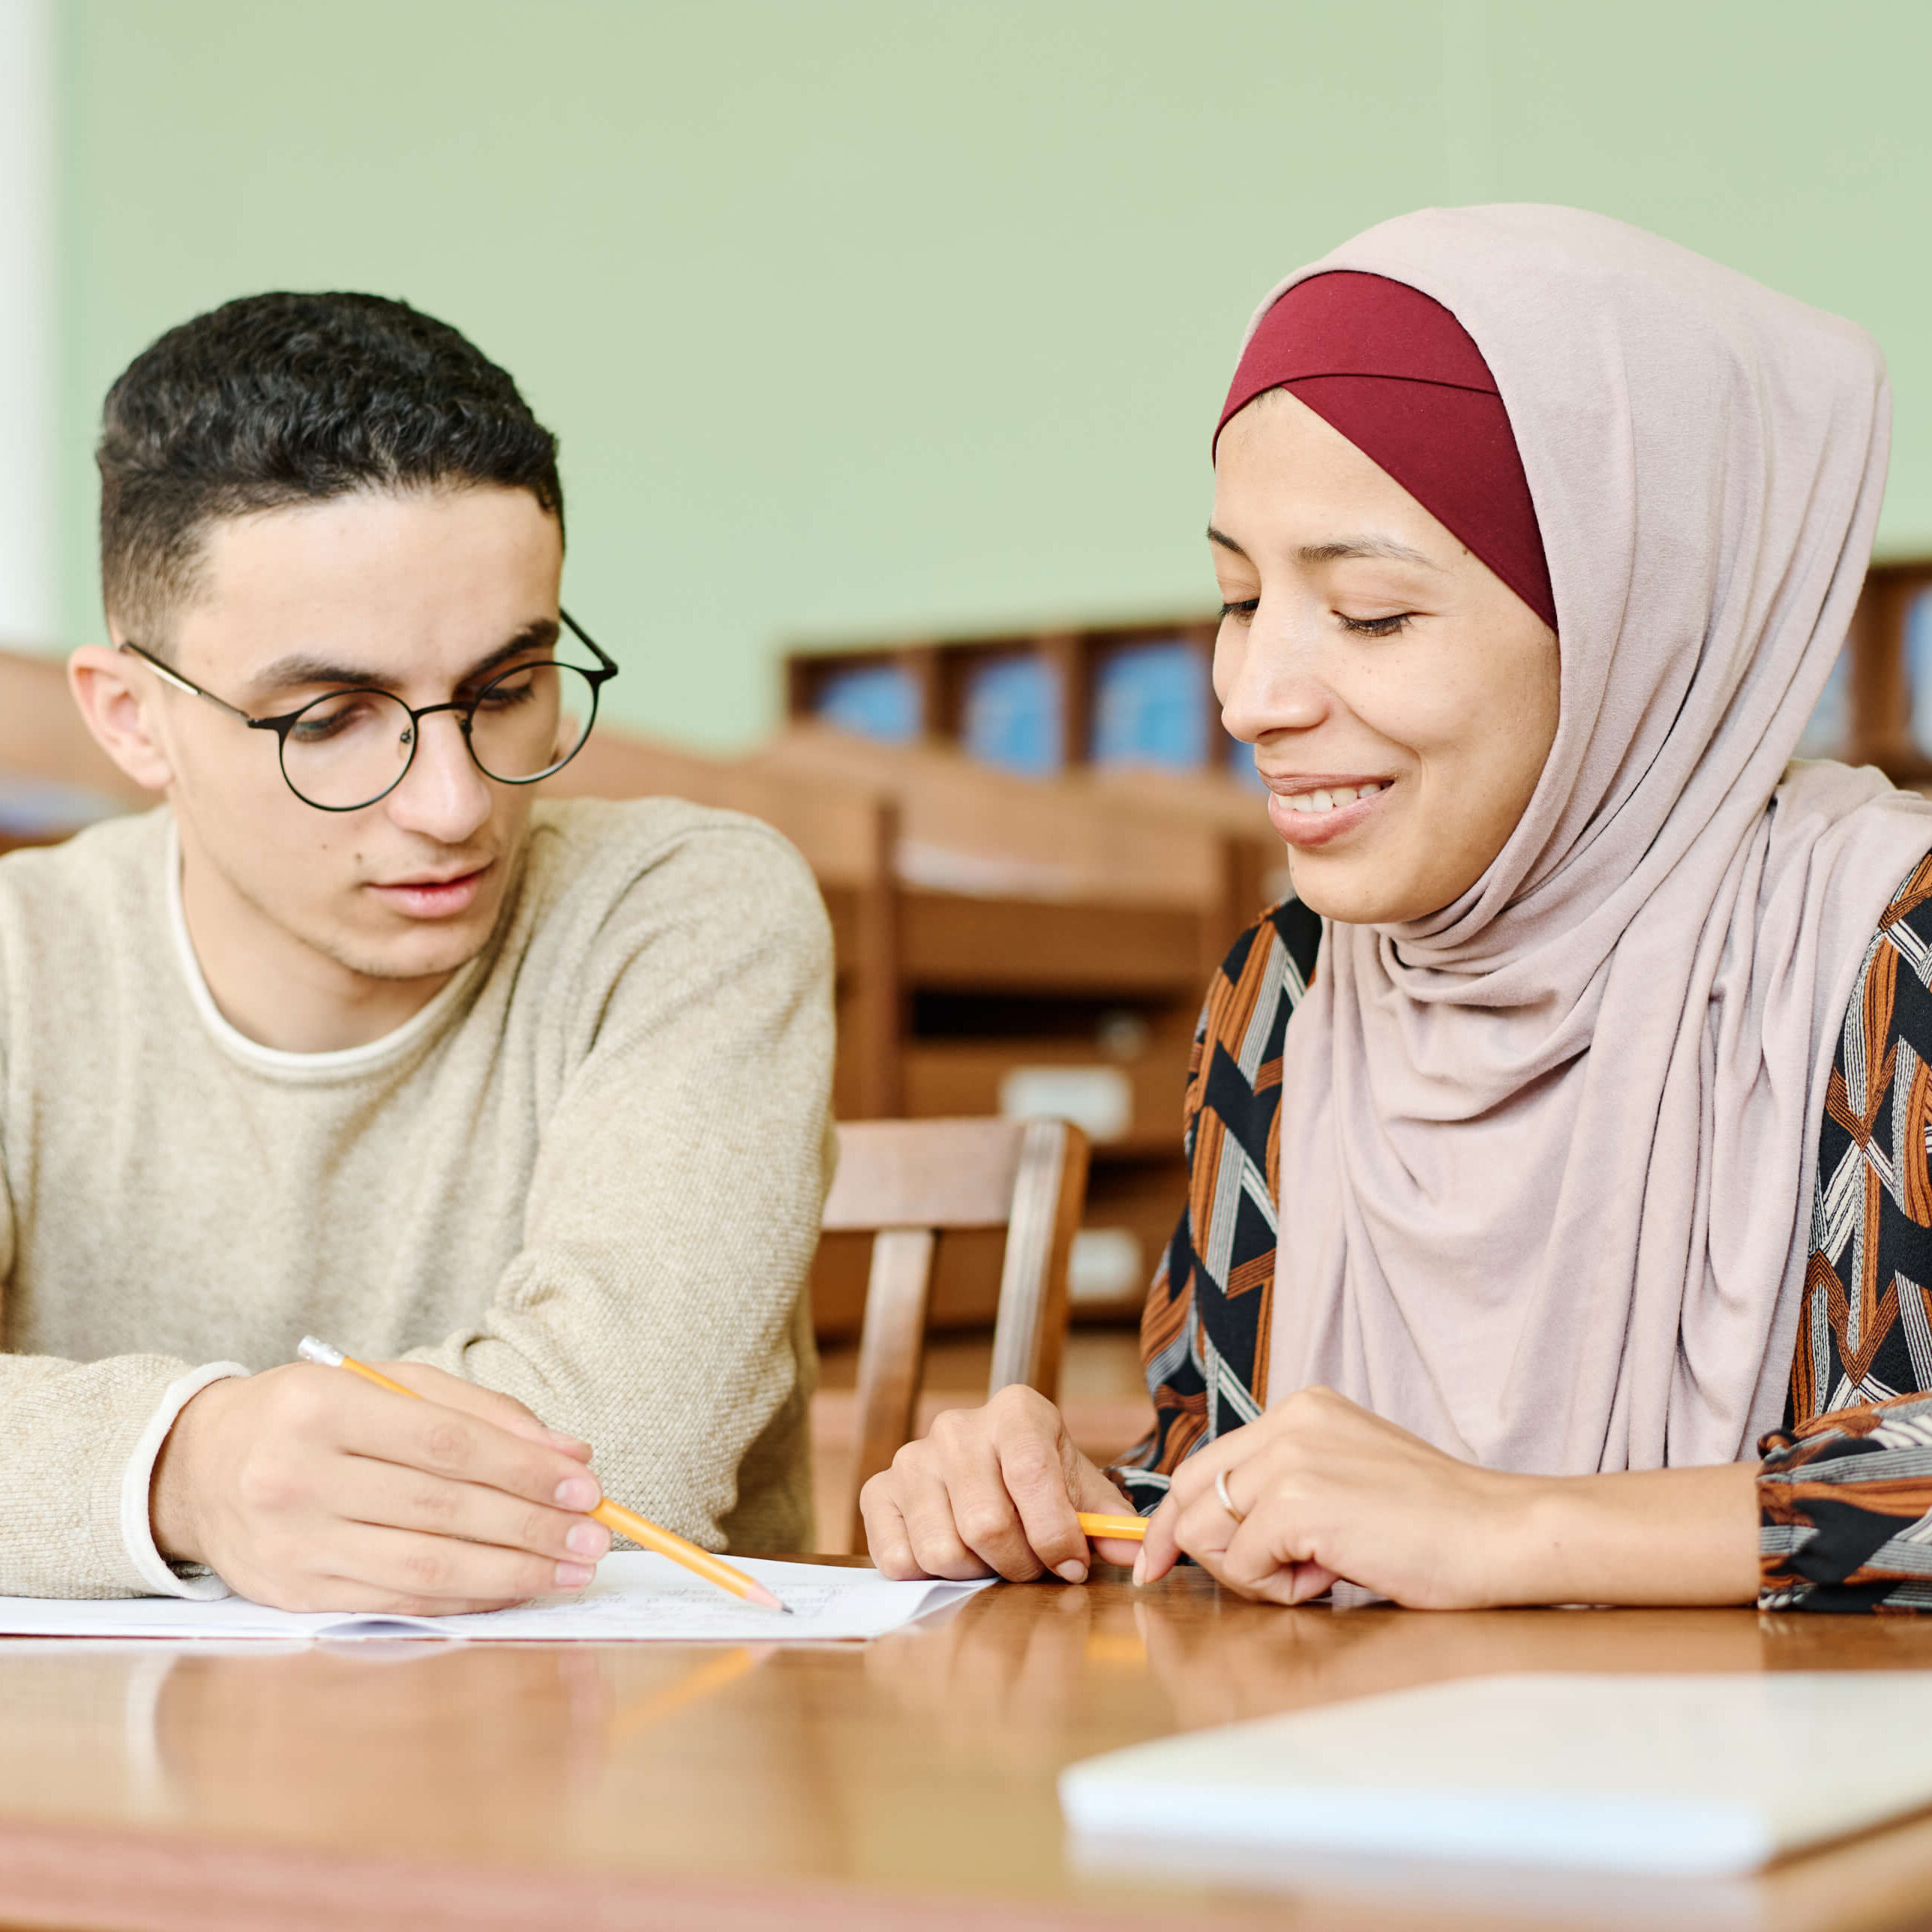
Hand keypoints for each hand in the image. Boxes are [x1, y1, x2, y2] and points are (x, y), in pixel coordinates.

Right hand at [150, 1362, 612, 1614]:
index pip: (445, 1444)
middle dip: (532, 1525)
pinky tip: (516, 1588)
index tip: (586, 1484)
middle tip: (595, 1534)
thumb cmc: (311, 1415)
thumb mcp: (384, 1383)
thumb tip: (569, 1454)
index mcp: (320, 1408)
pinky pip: (400, 1602)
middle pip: (442, 1510)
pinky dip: (468, 1597)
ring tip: (571, 1568)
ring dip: (513, 1572)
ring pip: (425, 1566)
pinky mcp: (293, 1595)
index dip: (523, 1469)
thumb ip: (479, 1411)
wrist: (197, 1467)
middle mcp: (297, 1478)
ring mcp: (292, 1543)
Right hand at [860, 1384, 1144, 1582]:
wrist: (987, 1465)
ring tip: (993, 1559)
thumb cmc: (1039, 1481)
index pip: (1033, 1477)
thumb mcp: (1080, 1488)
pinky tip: (954, 1555)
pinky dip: (930, 1577)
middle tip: (1031, 1568)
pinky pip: (899, 1559)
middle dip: (1019, 1564)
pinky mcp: (878, 1490)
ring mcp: (911, 1457)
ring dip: (976, 1573)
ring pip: (943, 1549)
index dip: (1055, 1535)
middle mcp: (956, 1426)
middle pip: (986, 1524)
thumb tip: (1133, 1552)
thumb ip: (1107, 1520)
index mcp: (1016, 1412)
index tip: (1072, 1565)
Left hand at [1137, 1386, 1534, 1608]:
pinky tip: (1334, 1577)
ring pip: (1209, 1533)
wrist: (1502, 1534)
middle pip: (1190, 1494)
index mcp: (1299, 1411)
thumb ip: (1285, 1491)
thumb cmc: (1436, 1526)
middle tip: (1244, 1587)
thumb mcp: (1347, 1481)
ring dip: (1253, 1573)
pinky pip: (1244, 1563)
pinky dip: (1278, 1588)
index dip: (1174, 1519)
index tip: (1158, 1561)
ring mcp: (1290, 1458)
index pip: (1204, 1464)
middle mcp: (1288, 1422)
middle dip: (1191, 1551)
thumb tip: (1218, 1537)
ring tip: (1320, 1572)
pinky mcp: (1299, 1501)